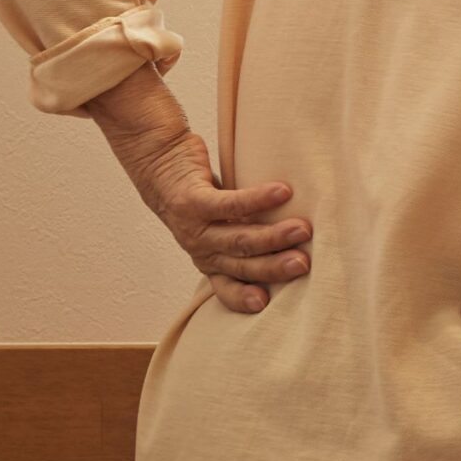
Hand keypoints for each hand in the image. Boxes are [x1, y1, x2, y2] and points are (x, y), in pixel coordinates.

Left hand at [85, 66, 310, 314]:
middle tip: (304, 263)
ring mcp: (193, 225)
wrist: (156, 156)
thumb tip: (295, 236)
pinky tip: (282, 191)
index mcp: (207, 257)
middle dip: (274, 267)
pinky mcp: (192, 199)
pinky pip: (229, 203)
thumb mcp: (216, 219)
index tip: (266, 304)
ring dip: (272, 236)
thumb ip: (244, 230)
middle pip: (240, 264)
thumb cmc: (196, 189)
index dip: (242, 298)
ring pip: (237, 238)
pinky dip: (257, 199)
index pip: (225, 285)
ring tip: (303, 228)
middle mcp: (199, 247)